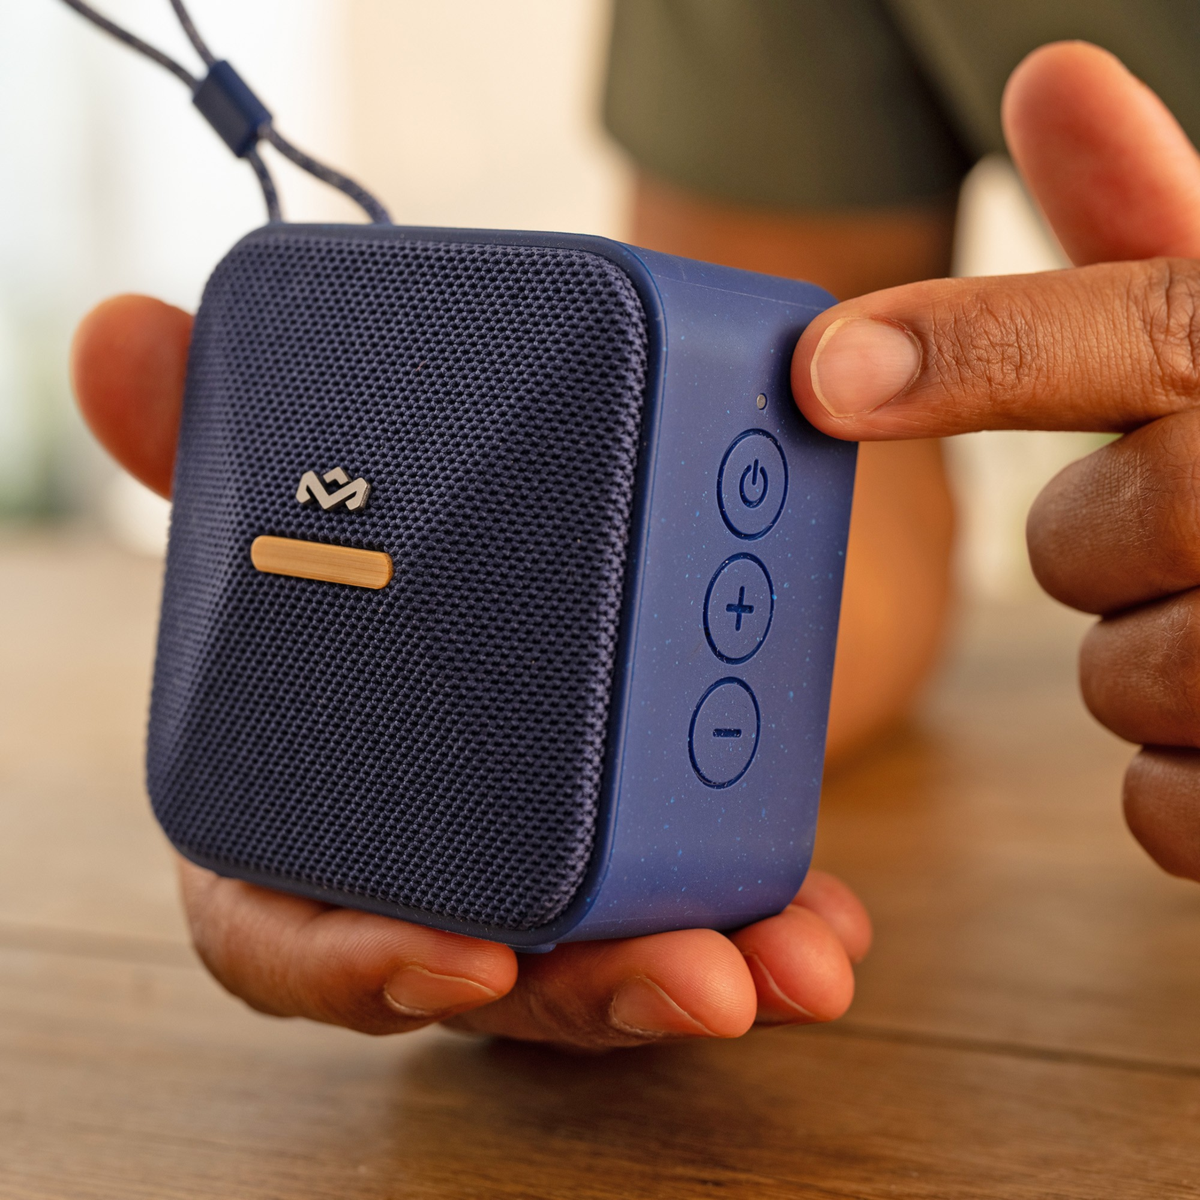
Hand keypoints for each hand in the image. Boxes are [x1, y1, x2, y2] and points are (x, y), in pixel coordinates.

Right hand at [71, 294, 869, 1048]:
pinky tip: (828, 923)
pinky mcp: (642, 834)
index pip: (291, 932)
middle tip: (697, 976)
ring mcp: (537, 860)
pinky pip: (696, 910)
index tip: (462, 960)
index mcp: (310, 803)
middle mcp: (422, 853)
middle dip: (584, 995)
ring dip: (701, 975)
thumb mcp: (320, 491)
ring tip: (797, 961)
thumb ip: (216, 437)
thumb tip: (110, 333)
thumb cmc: (411, 530)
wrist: (550, 502)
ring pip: (599, 967)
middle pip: (479, 974)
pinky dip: (763, 925)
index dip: (354, 968)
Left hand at [789, 42, 1199, 882]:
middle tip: (1193, 530)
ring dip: (1154, 661)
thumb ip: (1143, 232)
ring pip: (1123, 679)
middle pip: (1091, 542)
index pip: (1133, 334)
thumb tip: (1052, 74)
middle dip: (1104, 544)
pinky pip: (1164, 804)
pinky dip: (1185, 780)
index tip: (822, 366)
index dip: (966, 348)